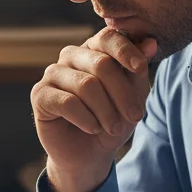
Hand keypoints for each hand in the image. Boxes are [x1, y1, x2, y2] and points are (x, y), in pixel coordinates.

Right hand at [31, 30, 156, 191]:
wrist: (88, 153)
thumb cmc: (112, 121)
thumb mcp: (133, 97)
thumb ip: (138, 70)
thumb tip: (151, 43)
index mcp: (94, 50)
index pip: (108, 38)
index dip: (125, 50)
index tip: (140, 67)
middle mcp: (71, 56)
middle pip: (101, 64)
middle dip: (123, 94)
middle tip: (135, 116)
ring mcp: (52, 73)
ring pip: (86, 85)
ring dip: (106, 111)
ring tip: (113, 128)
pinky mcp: (39, 94)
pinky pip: (67, 102)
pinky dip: (86, 119)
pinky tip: (93, 128)